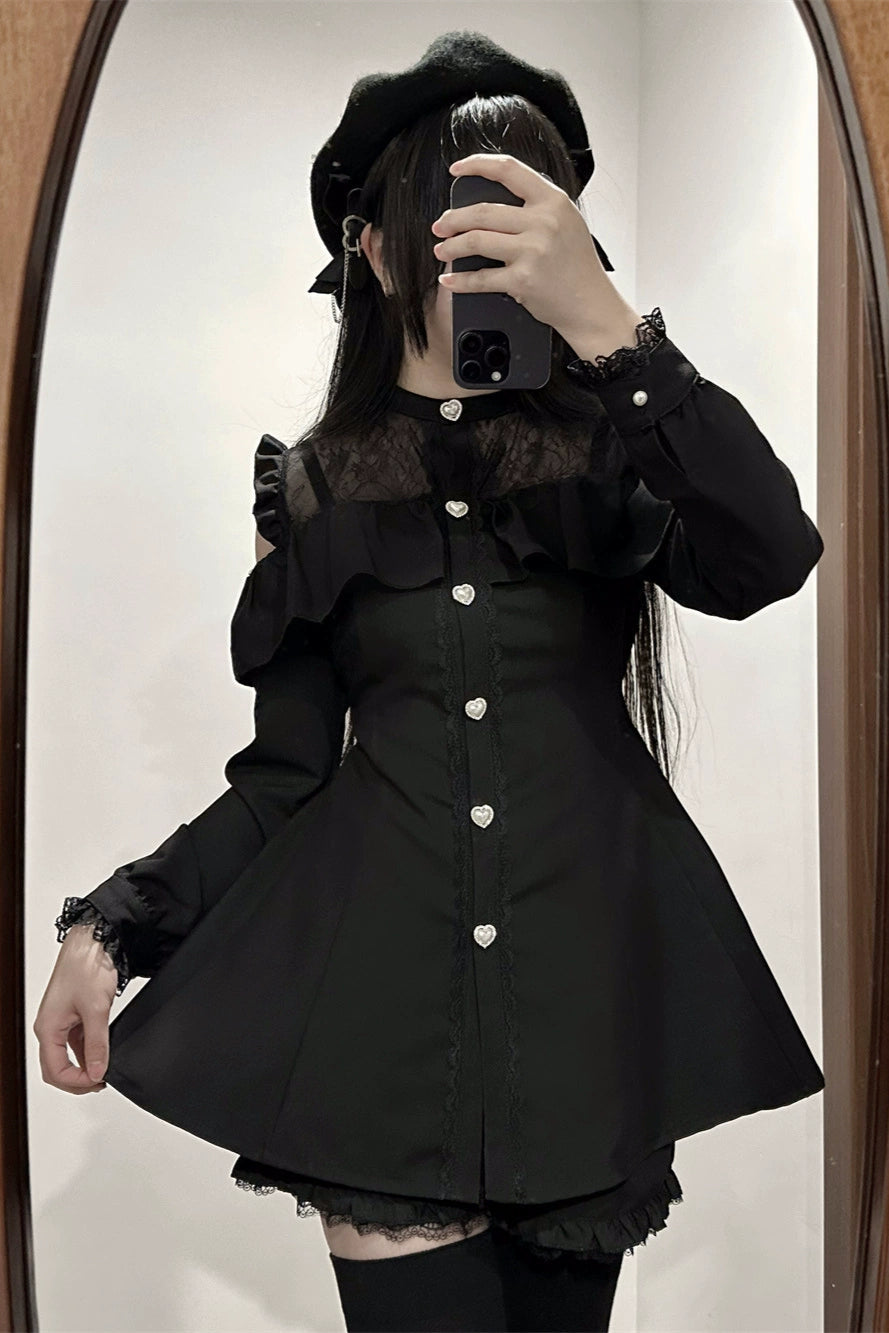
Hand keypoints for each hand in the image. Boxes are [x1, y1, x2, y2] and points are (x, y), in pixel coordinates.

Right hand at [33, 925, 117, 1092]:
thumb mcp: (97, 1009)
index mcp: (48, 1027)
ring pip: (67, 1056)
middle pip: (56, 1068)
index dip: (77, 1082)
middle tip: (101, 1082)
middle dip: (78, 1080)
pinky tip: (103, 1053)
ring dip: (84, 1066)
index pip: (55, 1071)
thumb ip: (97, 1044)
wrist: (93, 940)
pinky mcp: (72, 1014)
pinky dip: (88, 1051)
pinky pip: (76, 1042)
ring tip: (105, 1070)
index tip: (99, 1081)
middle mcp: (50, 1026)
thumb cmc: (86, 966)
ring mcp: (61, 1021)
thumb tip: (98, 1071)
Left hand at [430, 152, 639, 347]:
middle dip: (453, 218)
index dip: (477, 165)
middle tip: (441, 225)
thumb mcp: (567, 222)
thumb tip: (493, 200)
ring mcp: (532, 251)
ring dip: (451, 246)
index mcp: (553, 201)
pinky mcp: (522, 280)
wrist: (591, 304)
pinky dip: (459, 281)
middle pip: (483, 211)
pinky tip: (450, 279)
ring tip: (442, 249)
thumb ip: (537, 206)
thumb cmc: (578, 265)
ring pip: (476, 241)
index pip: (508, 170)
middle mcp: (543, 222)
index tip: (457, 170)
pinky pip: (481, 278)